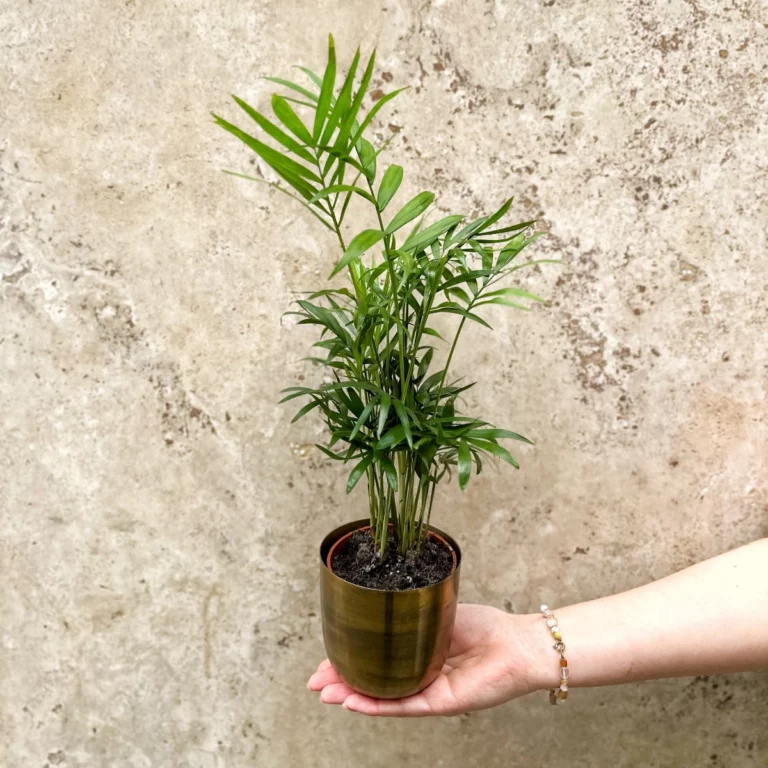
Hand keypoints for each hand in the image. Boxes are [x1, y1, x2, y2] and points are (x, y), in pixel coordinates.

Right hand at [307, 603, 545, 715]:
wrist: (517, 643)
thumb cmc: (485, 626)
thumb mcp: (438, 613)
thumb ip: (412, 616)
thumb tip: (381, 600)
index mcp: (418, 654)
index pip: (377, 660)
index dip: (350, 661)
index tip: (326, 659)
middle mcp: (419, 675)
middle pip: (374, 682)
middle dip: (342, 681)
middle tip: (315, 682)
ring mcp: (428, 691)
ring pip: (382, 697)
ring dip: (351, 696)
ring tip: (325, 692)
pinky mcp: (440, 703)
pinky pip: (403, 706)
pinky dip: (376, 705)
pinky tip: (353, 703)